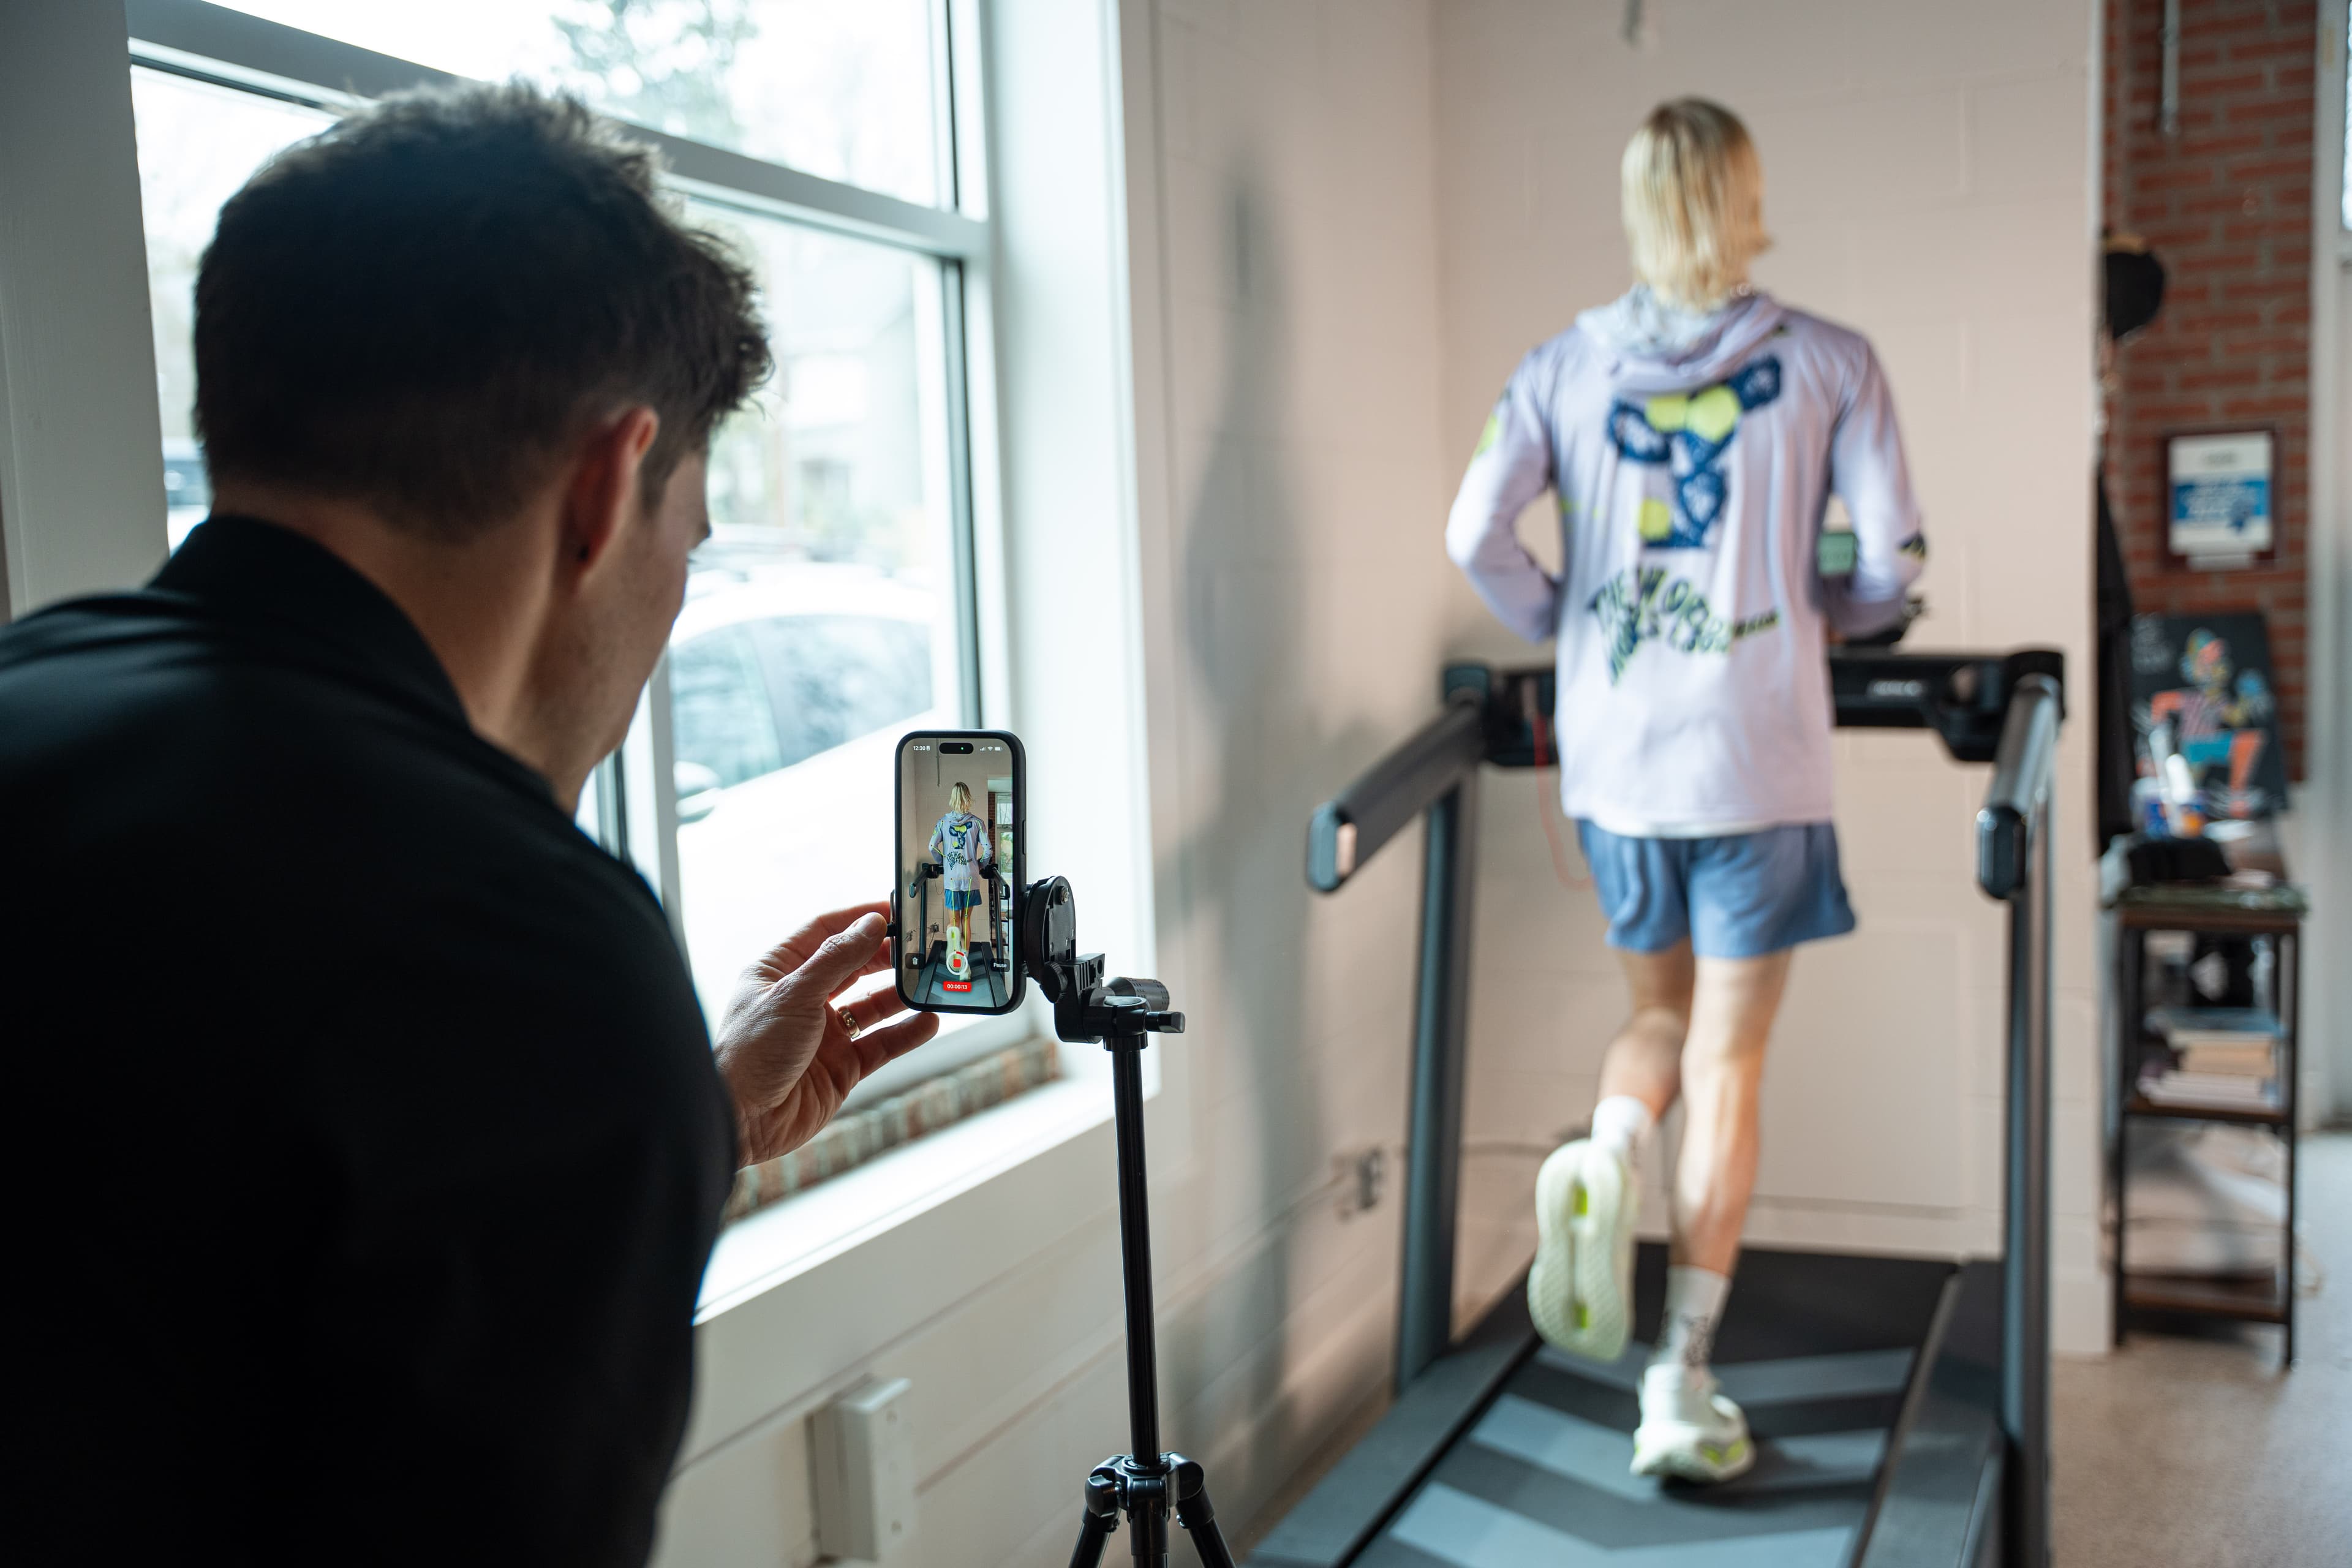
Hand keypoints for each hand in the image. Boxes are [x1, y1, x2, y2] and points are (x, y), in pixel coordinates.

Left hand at [713, 901, 938, 1165]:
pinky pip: (881, 1044)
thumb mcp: (794, 994)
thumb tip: (871, 923)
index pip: (825, 932)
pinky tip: (928, 1022)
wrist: (741, 1120)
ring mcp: (824, 1034)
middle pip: (853, 966)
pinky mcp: (841, 1068)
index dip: (859, 919)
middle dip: (886, 955)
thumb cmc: (750, 1051)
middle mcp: (803, 999)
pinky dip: (905, 1033)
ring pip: (872, 1006)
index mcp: (779, 972)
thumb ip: (837, 958)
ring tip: (930, 981)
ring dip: (901, 995)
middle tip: (921, 945)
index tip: (895, 909)